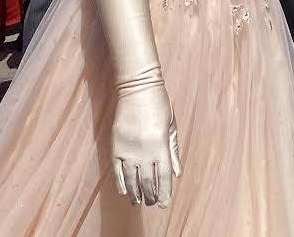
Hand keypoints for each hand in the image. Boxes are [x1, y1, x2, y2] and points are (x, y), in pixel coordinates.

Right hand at [111, 77, 180, 206]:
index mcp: (161, 146)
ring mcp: (128, 150)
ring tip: (138, 202)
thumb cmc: (159, 105)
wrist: (137, 89)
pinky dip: (121, 183)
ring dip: (135, 193)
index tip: (164, 204)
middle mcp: (144, 151)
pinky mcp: (116, 146)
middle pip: (147, 182)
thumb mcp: (171, 126)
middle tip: (152, 204)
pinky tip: (124, 191)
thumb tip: (177, 174)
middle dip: (150, 196)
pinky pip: (117, 171)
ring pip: (131, 180)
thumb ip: (173, 151)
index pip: (164, 177)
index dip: (165, 193)